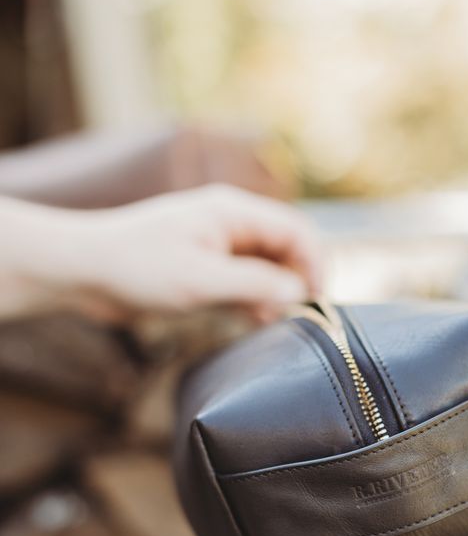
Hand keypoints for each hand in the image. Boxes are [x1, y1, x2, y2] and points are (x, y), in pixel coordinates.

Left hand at [84, 184, 323, 320]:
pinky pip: (242, 280)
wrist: (81, 270)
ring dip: (274, 293)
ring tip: (272, 323)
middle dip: (295, 281)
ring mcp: (215, 245)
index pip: (295, 230)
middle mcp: (229, 223)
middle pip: (284, 248)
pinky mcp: (201, 266)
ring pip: (264, 267)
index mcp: (232, 212)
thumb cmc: (136, 267)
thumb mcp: (201, 280)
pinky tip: (252, 321)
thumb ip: (254, 284)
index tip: (317, 300)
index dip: (315, 263)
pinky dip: (252, 299)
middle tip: (297, 318)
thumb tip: (298, 292)